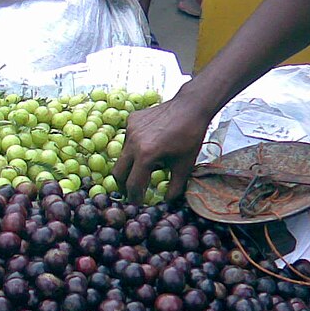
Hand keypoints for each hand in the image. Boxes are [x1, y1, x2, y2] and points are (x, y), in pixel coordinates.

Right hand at [112, 87, 212, 204]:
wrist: (191, 106)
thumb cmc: (191, 136)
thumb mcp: (185, 166)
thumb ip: (174, 188)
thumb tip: (167, 203)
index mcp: (146, 155)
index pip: (133, 185)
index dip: (135, 198)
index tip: (137, 204)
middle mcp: (133, 142)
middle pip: (118, 173)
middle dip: (124, 185)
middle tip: (133, 191)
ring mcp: (130, 129)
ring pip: (122, 155)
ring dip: (131, 165)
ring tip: (146, 166)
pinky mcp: (131, 120)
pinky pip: (127, 140)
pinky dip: (135, 148)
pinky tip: (149, 145)